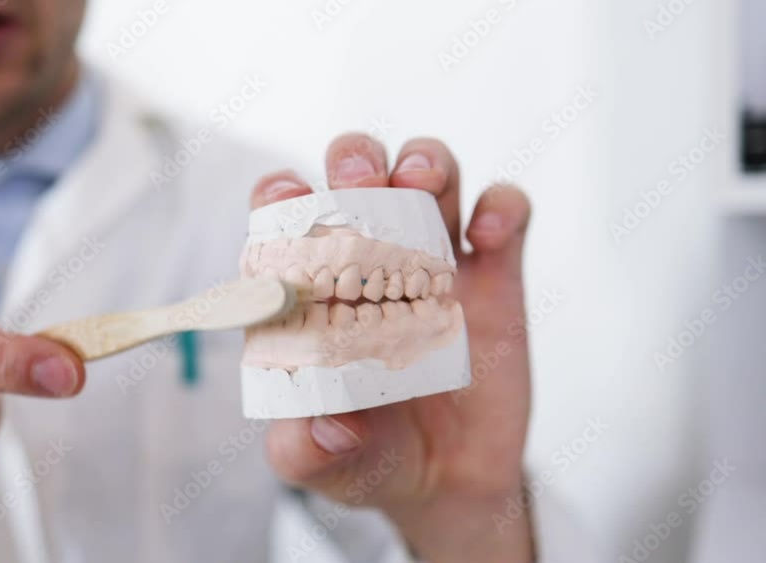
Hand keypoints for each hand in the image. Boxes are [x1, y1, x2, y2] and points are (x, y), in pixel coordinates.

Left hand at [254, 134, 533, 561]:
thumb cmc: (372, 458)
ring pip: (431, 179)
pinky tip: (489, 233)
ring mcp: (435, 265)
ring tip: (422, 181)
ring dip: (426, 161)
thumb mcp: (330, 465)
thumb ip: (310, 453)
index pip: (289, 224)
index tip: (288, 196)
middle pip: (359, 181)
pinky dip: (501, 207)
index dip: (283, 198)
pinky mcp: (495, 278)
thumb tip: (324, 427)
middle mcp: (371, 264)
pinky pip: (504, 217)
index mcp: (318, 292)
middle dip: (357, 159)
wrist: (453, 483)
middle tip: (361, 178)